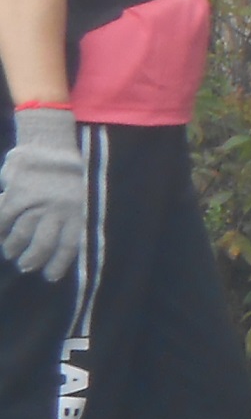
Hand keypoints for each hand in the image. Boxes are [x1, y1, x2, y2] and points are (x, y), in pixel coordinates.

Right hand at [0, 108, 87, 284]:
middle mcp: (58, 210)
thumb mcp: (76, 195)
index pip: (68, 246)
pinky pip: (3, 219)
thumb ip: (67, 218)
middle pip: (43, 245)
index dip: (58, 264)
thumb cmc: (64, 172)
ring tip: (11, 252)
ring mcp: (36, 202)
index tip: (50, 276)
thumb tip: (59, 245)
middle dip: (33, 260)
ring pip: (21, 235)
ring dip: (14, 248)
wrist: (49, 142)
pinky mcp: (16, 194)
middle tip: (26, 266)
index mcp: (76, 211)